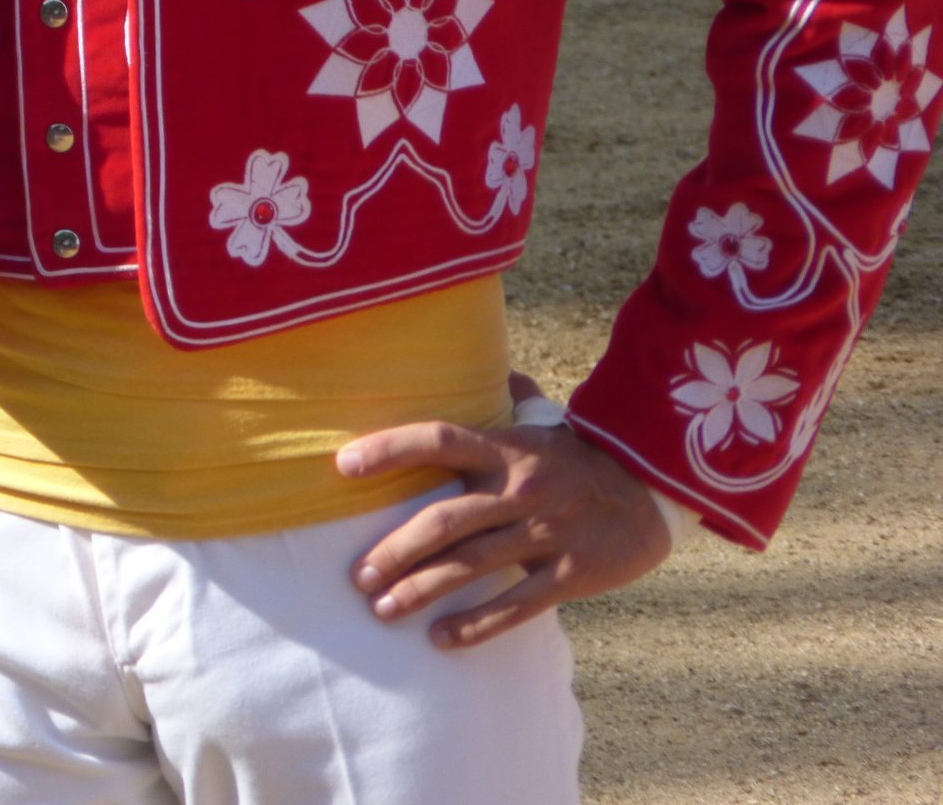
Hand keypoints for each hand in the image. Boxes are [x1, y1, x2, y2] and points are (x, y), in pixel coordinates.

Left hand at [335, 389, 670, 649]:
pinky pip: (517, 605)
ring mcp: (546, 532)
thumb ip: (510, 395)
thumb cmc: (581, 457)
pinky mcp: (571, 574)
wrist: (655, 494)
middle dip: (396, 550)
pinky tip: (441, 639)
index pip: (439, 439)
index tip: (343, 465)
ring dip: (422, 589)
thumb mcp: (547, 420)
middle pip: (446, 519)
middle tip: (357, 576)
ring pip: (472, 566)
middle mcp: (521, 489)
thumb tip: (483, 361)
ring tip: (382, 609)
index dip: (390, 449)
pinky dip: (477, 624)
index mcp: (507, 448)